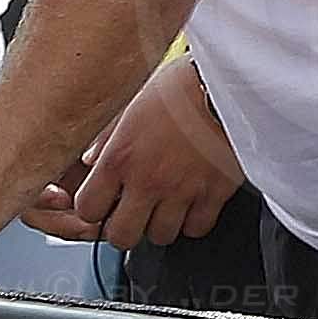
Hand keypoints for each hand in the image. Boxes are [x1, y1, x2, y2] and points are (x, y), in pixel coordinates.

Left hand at [32, 58, 244, 244]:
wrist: (228, 81)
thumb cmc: (180, 85)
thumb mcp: (131, 102)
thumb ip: (107, 137)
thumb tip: (90, 160)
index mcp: (121, 156)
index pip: (88, 209)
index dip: (93, 208)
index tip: (102, 202)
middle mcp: (148, 180)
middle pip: (121, 237)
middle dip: (122, 228)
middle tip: (130, 212)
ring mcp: (182, 191)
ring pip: (160, 237)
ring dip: (159, 224)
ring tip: (163, 204)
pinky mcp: (214, 194)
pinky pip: (196, 229)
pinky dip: (192, 221)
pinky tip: (190, 202)